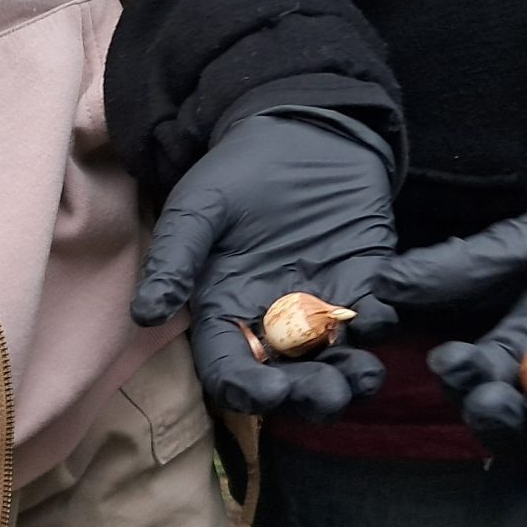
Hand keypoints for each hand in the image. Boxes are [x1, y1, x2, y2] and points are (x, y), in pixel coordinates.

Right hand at [132, 110, 395, 421]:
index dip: (247, 388)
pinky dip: (382, 326)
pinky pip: (376, 318)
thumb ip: (174, 259)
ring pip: (335, 363)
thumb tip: (144, 315)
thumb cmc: (239, 170)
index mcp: (225, 312)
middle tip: (327, 396)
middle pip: (287, 380)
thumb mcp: (197, 209)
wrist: (302, 129)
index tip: (269, 390)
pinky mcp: (365, 285)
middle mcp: (273, 323)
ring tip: (364, 377)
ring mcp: (322, 308)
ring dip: (350, 379)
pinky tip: (381, 317)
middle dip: (307, 397)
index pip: (230, 370)